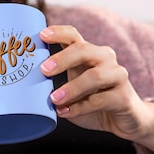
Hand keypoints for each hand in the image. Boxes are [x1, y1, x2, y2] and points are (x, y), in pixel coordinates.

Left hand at [39, 25, 153, 140]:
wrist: (127, 120)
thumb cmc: (95, 100)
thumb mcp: (73, 88)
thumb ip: (57, 83)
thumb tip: (26, 84)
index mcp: (90, 54)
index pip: (74, 36)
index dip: (58, 33)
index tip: (41, 35)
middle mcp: (105, 59)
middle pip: (84, 50)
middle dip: (62, 59)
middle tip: (43, 70)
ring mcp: (118, 77)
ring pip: (95, 76)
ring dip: (72, 88)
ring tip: (54, 99)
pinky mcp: (124, 98)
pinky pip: (100, 100)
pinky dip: (80, 108)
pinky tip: (65, 113)